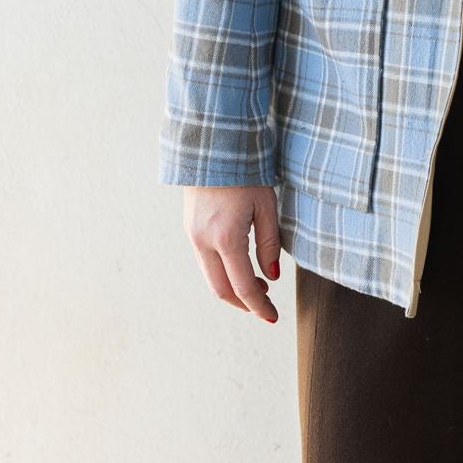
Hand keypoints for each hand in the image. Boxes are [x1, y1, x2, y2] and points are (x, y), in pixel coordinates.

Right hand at [183, 185, 282, 324]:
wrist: (212, 145)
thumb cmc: (245, 171)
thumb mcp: (266, 205)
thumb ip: (270, 243)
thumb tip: (271, 276)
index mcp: (226, 237)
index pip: (243, 287)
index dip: (259, 307)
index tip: (272, 317)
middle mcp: (204, 242)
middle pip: (221, 290)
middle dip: (243, 304)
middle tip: (264, 305)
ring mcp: (192, 236)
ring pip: (210, 278)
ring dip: (232, 288)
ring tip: (256, 285)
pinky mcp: (189, 229)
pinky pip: (204, 261)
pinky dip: (221, 272)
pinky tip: (239, 265)